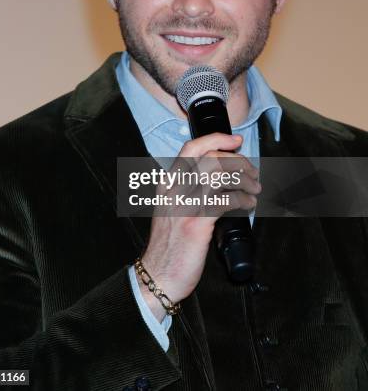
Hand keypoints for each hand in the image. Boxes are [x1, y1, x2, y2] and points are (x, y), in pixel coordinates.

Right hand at [136, 133, 260, 320]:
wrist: (158, 274)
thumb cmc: (170, 243)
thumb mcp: (173, 207)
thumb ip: (190, 188)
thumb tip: (223, 173)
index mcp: (168, 183)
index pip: (191, 148)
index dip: (217, 139)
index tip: (236, 140)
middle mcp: (174, 189)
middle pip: (211, 157)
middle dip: (239, 162)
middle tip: (252, 174)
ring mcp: (184, 205)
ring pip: (220, 174)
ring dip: (244, 179)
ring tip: (254, 190)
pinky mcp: (196, 224)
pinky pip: (226, 200)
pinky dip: (243, 199)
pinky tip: (248, 205)